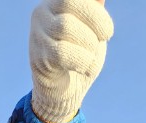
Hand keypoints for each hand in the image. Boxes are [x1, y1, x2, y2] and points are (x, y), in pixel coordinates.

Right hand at [29, 0, 113, 122]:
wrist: (64, 91)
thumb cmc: (80, 56)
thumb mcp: (93, 29)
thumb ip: (95, 10)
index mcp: (56, 1)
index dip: (95, 11)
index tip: (107, 31)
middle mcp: (43, 12)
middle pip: (70, 2)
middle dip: (96, 20)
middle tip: (106, 37)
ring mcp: (38, 34)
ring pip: (65, 27)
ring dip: (89, 45)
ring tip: (92, 57)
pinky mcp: (38, 57)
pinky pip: (62, 52)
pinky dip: (82, 61)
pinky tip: (86, 68)